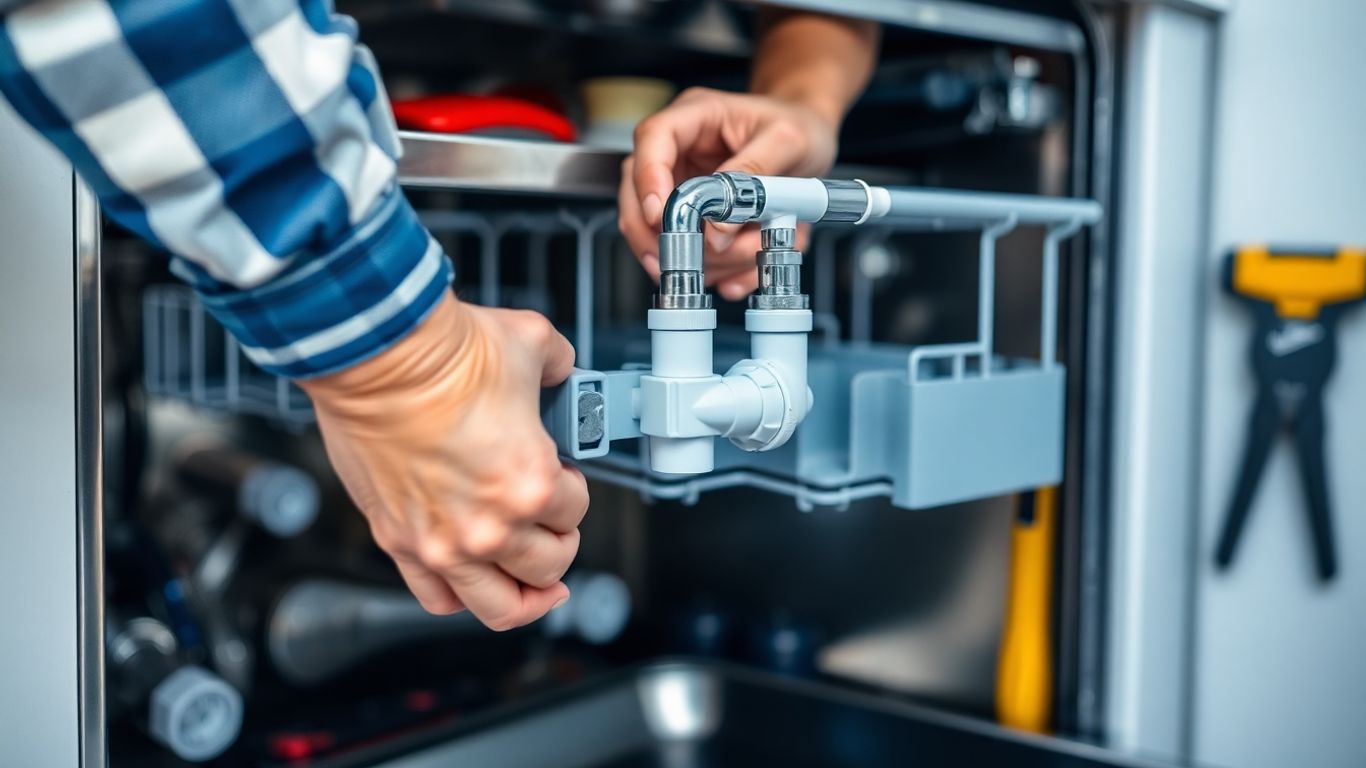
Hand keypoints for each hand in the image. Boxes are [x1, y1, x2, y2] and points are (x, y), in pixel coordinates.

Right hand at [298, 293, 588, 629]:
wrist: (377, 352)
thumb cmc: (442, 352)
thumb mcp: (533, 344)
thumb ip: (558, 366)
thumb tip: (559, 369)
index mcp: (530, 483)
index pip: (576, 508)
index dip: (575, 487)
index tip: (563, 475)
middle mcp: (489, 525)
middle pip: (548, 565)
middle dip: (558, 539)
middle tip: (550, 519)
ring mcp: (441, 541)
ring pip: (501, 606)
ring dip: (525, 593)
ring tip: (533, 578)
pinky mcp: (399, 540)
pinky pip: (440, 598)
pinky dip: (462, 598)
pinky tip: (477, 582)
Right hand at [618, 87, 836, 300]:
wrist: (812, 143)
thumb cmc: (799, 129)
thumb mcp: (790, 142)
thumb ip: (752, 178)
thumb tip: (718, 228)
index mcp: (697, 116)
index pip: (652, 138)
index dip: (648, 179)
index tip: (659, 214)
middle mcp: (681, 151)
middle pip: (638, 193)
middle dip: (663, 235)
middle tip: (696, 257)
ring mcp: (683, 186)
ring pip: (660, 233)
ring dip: (701, 258)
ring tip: (749, 253)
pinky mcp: (695, 218)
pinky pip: (690, 252)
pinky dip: (717, 270)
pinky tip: (745, 267)